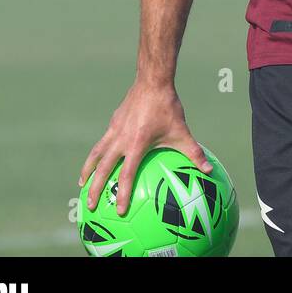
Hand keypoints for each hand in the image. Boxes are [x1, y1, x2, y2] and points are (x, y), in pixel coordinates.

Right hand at [77, 81, 211, 215]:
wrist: (152, 81)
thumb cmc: (168, 108)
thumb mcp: (182, 132)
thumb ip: (195, 152)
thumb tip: (209, 170)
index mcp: (137, 145)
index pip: (126, 175)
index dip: (122, 194)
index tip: (119, 211)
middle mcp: (121, 139)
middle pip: (102, 168)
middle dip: (94, 189)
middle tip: (89, 206)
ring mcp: (114, 130)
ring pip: (95, 154)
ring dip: (87, 170)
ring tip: (82, 184)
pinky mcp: (113, 122)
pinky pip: (101, 142)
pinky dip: (96, 154)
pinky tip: (97, 159)